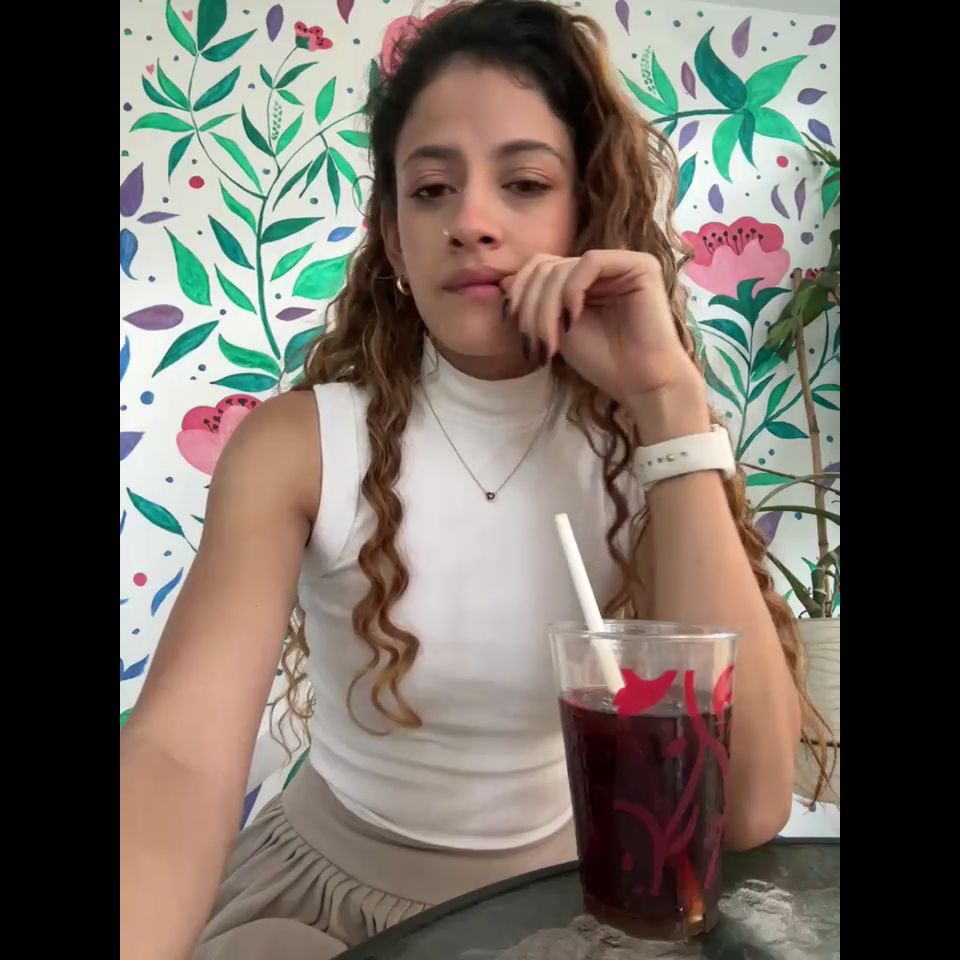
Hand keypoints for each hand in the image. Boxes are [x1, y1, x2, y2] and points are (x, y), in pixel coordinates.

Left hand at [502, 250, 709, 440]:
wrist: (640, 383)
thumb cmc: (603, 362)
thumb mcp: (556, 330)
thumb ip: (536, 305)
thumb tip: (505, 281)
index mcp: (584, 279)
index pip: (541, 267)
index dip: (520, 290)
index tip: (510, 322)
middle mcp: (603, 266)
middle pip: (547, 266)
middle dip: (531, 306)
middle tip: (532, 342)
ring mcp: (622, 263)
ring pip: (563, 267)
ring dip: (546, 307)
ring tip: (550, 341)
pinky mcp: (640, 265)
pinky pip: (591, 262)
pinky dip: (572, 290)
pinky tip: (573, 319)